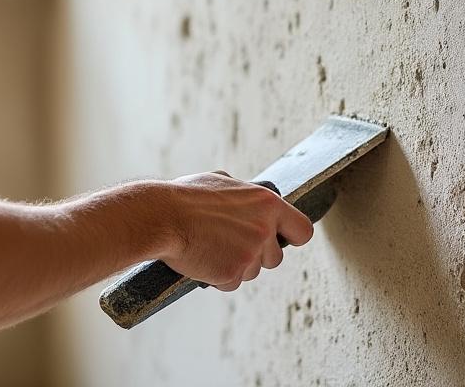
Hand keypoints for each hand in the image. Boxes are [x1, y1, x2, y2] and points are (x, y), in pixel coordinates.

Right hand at [156, 171, 313, 291]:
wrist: (162, 217)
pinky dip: (218, 278)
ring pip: (253, 272)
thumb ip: (243, 195)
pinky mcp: (233, 273)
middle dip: (257, 256)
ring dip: (236, 267)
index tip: (282, 240)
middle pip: (276, 257)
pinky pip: (232, 283)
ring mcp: (250, 253)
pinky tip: (203, 261)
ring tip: (210, 248)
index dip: (292, 237)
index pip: (302, 230)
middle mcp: (264, 229)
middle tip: (231, 245)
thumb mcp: (220, 182)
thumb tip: (248, 197)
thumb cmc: (185, 197)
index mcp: (267, 203)